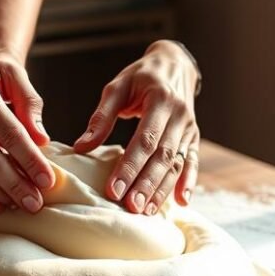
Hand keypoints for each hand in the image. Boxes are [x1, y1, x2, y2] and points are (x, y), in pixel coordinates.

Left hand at [73, 40, 200, 212]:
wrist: (174, 64)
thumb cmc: (140, 77)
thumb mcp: (117, 87)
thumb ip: (101, 117)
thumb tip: (81, 147)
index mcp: (160, 100)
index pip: (145, 140)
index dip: (129, 166)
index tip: (113, 190)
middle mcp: (179, 116)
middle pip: (163, 156)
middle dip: (146, 184)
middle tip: (130, 208)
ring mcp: (189, 128)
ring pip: (177, 163)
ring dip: (162, 189)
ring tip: (147, 212)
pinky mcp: (193, 137)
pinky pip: (192, 161)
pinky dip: (188, 182)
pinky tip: (182, 201)